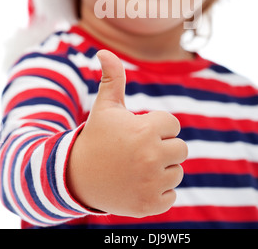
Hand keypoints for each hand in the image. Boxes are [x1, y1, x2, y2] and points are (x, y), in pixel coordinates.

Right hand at [66, 49, 187, 216]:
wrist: (76, 177)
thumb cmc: (97, 137)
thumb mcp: (105, 107)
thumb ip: (112, 77)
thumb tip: (103, 51)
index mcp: (146, 130)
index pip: (173, 124)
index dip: (155, 126)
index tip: (137, 131)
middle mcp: (152, 157)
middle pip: (181, 148)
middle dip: (162, 147)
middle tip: (138, 151)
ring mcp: (151, 183)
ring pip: (177, 171)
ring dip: (161, 169)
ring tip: (136, 168)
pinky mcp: (150, 205)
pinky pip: (171, 195)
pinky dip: (158, 192)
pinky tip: (137, 185)